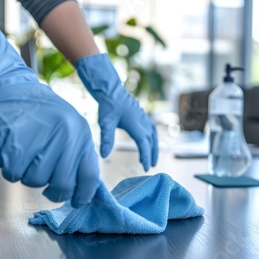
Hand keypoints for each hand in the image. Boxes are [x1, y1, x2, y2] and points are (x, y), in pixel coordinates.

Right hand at [0, 25, 99, 206]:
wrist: (9, 87)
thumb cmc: (39, 111)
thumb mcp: (68, 126)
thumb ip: (76, 152)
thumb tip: (83, 187)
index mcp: (82, 133)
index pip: (90, 176)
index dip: (83, 194)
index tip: (76, 201)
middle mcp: (66, 136)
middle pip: (63, 184)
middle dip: (52, 191)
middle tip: (43, 183)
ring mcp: (42, 138)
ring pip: (36, 180)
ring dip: (28, 176)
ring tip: (26, 158)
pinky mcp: (16, 141)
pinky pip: (15, 172)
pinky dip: (10, 170)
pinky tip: (12, 155)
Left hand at [75, 53, 157, 170]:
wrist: (111, 90)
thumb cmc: (108, 105)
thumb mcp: (105, 123)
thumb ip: (106, 139)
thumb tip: (104, 155)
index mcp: (136, 124)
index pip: (144, 143)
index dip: (146, 156)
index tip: (146, 167)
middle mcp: (143, 121)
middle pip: (151, 141)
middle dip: (151, 155)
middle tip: (150, 167)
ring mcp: (144, 118)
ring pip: (153, 136)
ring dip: (154, 148)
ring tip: (152, 160)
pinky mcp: (142, 116)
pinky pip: (152, 130)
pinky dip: (153, 140)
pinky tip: (150, 144)